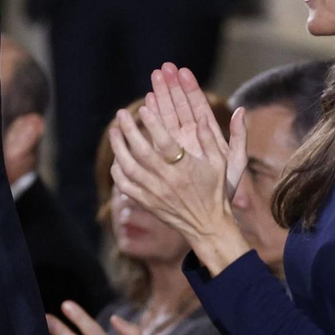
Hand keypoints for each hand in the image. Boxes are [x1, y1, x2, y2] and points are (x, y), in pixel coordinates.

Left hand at [108, 64, 249, 273]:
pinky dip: (118, 170)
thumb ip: (211, 139)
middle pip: (142, 152)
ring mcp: (154, 193)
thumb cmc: (215, 190)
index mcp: (186, 169)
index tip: (143, 108)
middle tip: (122, 113)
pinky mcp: (146, 203)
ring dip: (119, 148)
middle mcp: (167, 180)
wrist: (207, 226)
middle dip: (129, 131)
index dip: (153, 125)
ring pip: (129, 168)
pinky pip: (125, 185)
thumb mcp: (221, 164)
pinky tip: (117, 157)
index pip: (165, 144)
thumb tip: (203, 116)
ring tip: (114, 131)